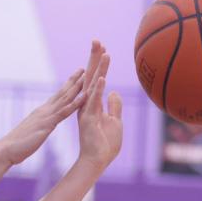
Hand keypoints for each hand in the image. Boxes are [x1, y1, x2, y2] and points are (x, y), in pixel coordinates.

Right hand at [0, 68, 86, 166]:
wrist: (6, 150)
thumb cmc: (16, 146)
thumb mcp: (31, 133)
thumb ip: (37, 128)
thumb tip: (39, 128)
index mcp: (41, 113)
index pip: (56, 97)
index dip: (67, 86)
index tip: (76, 77)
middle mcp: (44, 110)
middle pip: (62, 93)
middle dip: (73, 80)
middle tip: (84, 68)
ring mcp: (46, 116)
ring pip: (65, 98)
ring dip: (77, 86)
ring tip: (87, 75)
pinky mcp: (47, 124)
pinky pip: (64, 112)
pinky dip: (75, 103)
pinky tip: (85, 96)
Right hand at [77, 40, 122, 169]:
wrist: (96, 160)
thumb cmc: (104, 144)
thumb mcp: (115, 121)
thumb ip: (114, 106)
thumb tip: (114, 92)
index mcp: (93, 103)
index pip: (96, 79)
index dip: (98, 63)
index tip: (102, 47)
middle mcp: (87, 104)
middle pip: (91, 76)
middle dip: (95, 58)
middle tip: (97, 40)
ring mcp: (86, 111)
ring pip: (93, 85)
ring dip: (99, 69)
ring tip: (104, 53)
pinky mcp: (88, 120)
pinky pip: (94, 102)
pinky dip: (98, 90)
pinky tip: (103, 78)